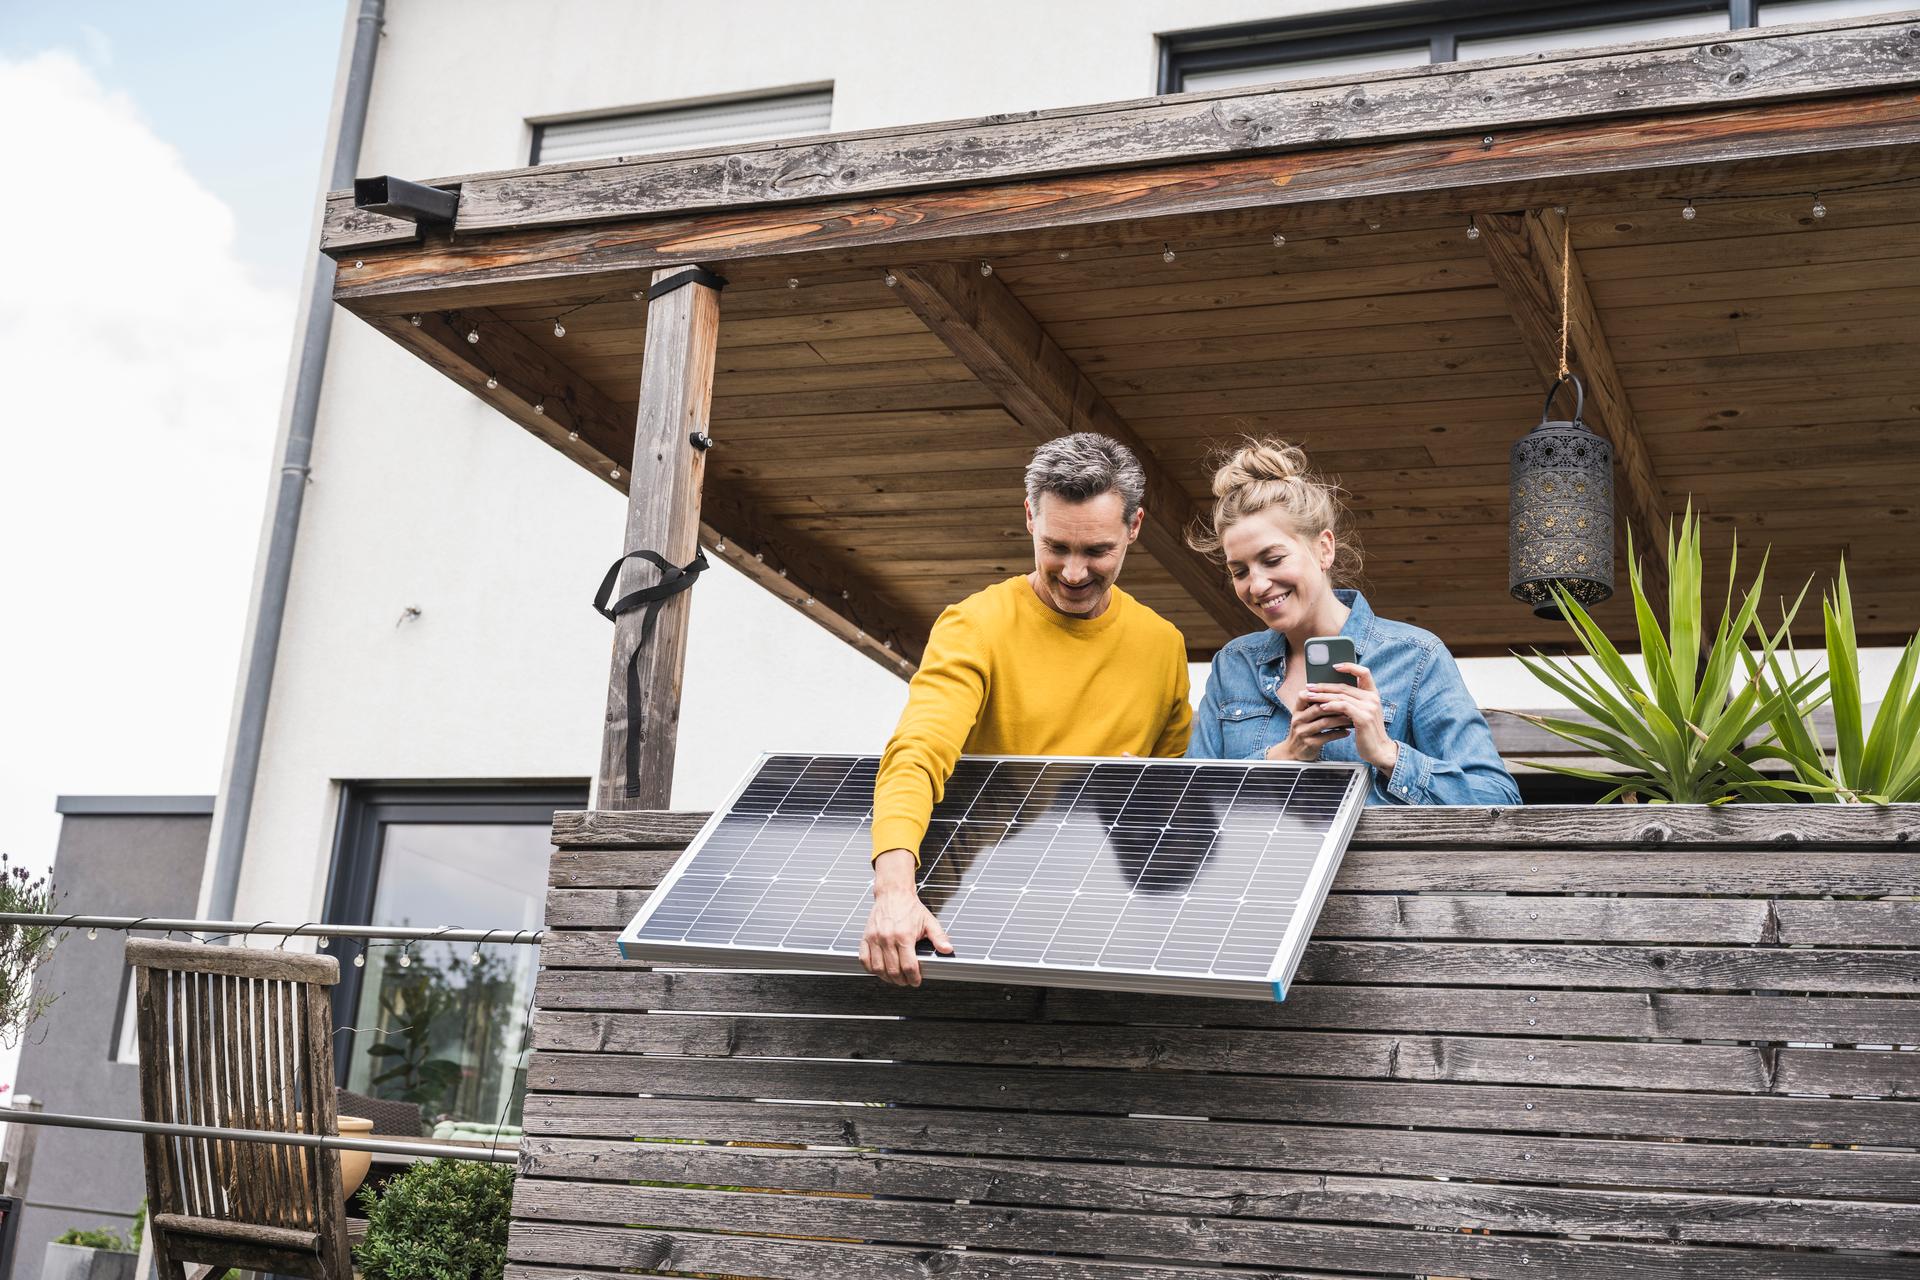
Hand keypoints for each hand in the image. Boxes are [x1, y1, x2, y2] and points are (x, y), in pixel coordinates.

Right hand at [860, 848, 952, 986]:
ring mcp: (875, 938)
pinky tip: (879, 970)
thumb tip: (947, 950)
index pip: (909, 966)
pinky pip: (864, 959)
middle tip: (906, 981)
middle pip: (893, 971)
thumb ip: (939, 937)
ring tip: (894, 978)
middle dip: (901, 980)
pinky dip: (870, 969)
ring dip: (887, 978)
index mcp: (904, 936)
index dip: (914, 978)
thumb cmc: (910, 908)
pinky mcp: (865, 937)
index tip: (916, 980)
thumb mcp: (929, 921)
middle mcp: (888, 938)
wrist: (893, 893)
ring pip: (878, 968)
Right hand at [1267, 691, 1351, 761]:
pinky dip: (1339, 733)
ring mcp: (1303, 732)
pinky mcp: (1310, 744)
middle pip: (1317, 708)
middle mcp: (1298, 720)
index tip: (1336, 691)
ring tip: (1351, 718)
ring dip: (1340, 720)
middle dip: (1336, 706)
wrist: (1294, 753)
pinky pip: (1327, 736)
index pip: (1304, 696)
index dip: (1319, 692)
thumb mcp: (1304, 717)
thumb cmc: (1304, 731)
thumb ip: (1314, 706)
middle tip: (1350, 704)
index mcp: (1297, 711)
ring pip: (1324, 722)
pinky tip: (1347, 732)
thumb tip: (1333, 693)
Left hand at [1302, 664, 1400, 775]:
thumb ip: (1352, 702)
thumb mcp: (1362, 713)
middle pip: (1344, 686)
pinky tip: (1321, 706)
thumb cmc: (1367, 732)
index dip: (1350, 666)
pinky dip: (1331, 705)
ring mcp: (1369, 707)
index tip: (1334, 666)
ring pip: (1341, 696)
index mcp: (1373, 694)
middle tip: (1310, 686)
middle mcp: (1372, 698)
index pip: (1364, 672)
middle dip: (1324, 685)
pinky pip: (1343, 707)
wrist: (1379, 750)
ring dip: (1323, 695)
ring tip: (1310, 696)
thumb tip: (1330, 693)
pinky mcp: (1363, 718)